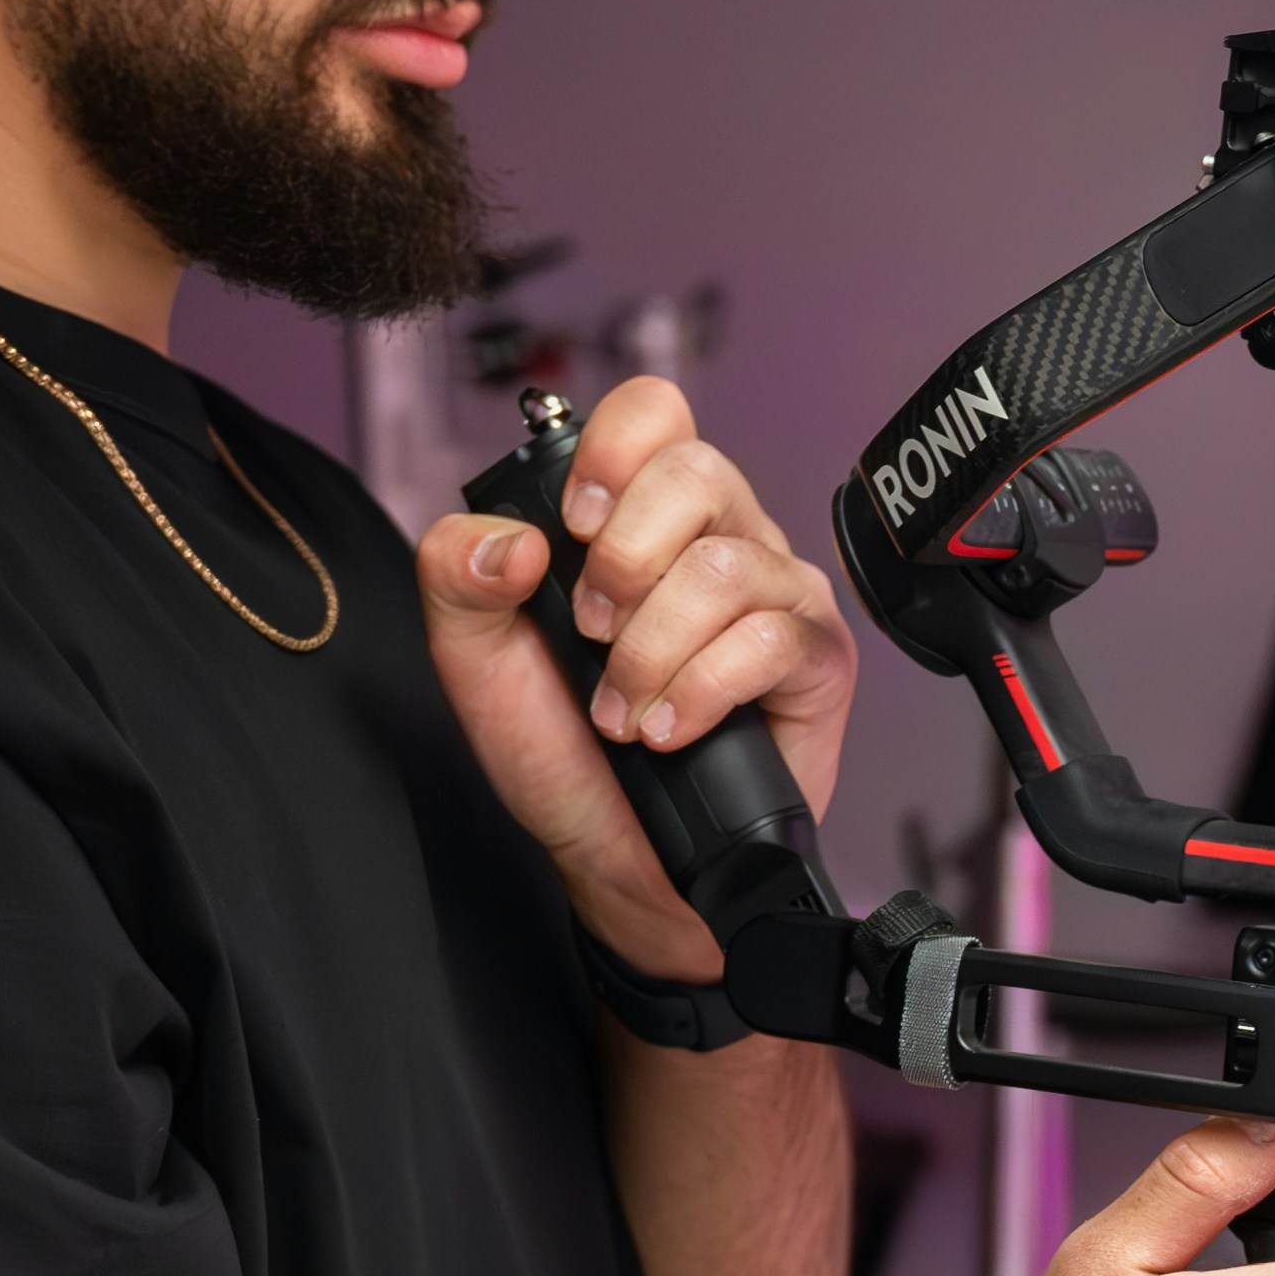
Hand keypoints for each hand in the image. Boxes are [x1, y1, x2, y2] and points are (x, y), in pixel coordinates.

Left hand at [417, 378, 856, 975]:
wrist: (620, 863)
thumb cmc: (564, 755)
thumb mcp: (477, 661)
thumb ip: (457, 578)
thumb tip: (509, 538)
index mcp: (644, 516)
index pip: (654, 412)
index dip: (613, 451)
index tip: (571, 525)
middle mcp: (720, 538)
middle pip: (698, 470)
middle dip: (622, 562)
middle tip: (591, 635)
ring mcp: (777, 594)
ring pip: (725, 566)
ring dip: (652, 650)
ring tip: (623, 710)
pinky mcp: (817, 658)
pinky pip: (769, 638)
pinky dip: (700, 691)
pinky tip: (669, 731)